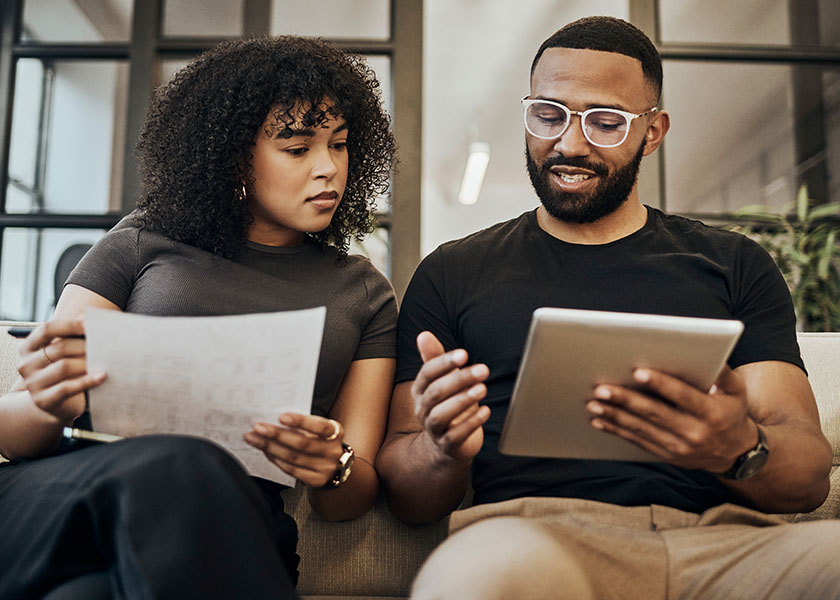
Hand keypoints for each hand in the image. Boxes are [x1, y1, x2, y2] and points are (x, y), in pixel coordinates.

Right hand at [16, 318, 104, 422]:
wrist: (55, 402)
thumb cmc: (63, 372)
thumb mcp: (63, 353)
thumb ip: (71, 337)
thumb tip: (87, 318)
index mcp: (29, 347)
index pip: (47, 329)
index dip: (70, 325)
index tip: (91, 324)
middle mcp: (26, 364)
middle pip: (59, 348)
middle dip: (85, 346)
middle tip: (105, 346)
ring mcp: (33, 383)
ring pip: (64, 367)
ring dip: (87, 362)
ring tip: (106, 360)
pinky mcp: (43, 399)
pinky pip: (67, 387)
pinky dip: (87, 381)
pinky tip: (102, 376)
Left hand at [245, 413, 346, 487]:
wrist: (334, 466)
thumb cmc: (321, 441)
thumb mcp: (319, 430)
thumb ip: (304, 425)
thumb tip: (274, 418)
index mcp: (336, 432)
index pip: (319, 426)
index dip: (300, 421)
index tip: (281, 416)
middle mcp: (332, 451)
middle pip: (302, 443)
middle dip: (277, 435)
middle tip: (258, 428)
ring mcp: (325, 468)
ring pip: (293, 458)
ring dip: (270, 447)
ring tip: (254, 439)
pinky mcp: (316, 480)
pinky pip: (292, 470)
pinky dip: (276, 460)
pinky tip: (265, 452)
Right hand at [411, 331, 489, 463]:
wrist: (448, 443)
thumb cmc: (448, 404)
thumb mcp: (443, 380)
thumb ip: (435, 358)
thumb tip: (424, 335)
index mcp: (420, 390)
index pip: (427, 373)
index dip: (444, 363)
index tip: (464, 354)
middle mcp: (422, 409)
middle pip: (436, 392)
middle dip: (459, 380)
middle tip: (483, 369)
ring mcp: (433, 429)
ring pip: (441, 415)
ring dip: (463, 400)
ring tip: (482, 389)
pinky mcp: (447, 445)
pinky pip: (455, 435)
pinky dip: (471, 423)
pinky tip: (485, 411)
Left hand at [584, 366, 757, 472]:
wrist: (736, 453)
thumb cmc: (731, 412)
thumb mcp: (736, 391)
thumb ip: (723, 373)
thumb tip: (708, 352)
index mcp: (711, 413)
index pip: (682, 396)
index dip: (660, 384)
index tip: (637, 372)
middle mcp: (694, 432)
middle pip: (654, 413)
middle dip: (625, 400)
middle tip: (601, 388)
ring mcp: (678, 447)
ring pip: (641, 429)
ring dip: (614, 416)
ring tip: (593, 403)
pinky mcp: (667, 455)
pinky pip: (638, 441)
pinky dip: (616, 431)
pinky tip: (599, 421)